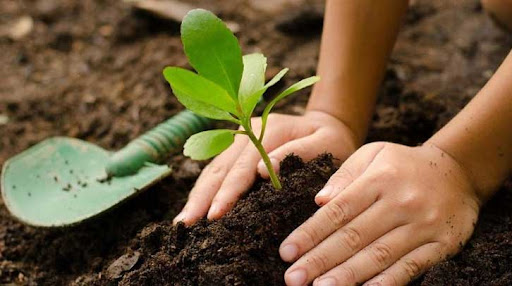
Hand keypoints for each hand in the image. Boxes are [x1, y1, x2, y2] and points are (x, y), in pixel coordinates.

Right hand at [173, 111, 358, 224]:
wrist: (327, 124)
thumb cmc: (331, 139)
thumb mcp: (326, 143)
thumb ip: (298, 153)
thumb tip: (263, 171)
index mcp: (268, 130)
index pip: (243, 166)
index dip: (228, 191)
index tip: (216, 214)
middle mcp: (247, 132)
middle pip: (220, 167)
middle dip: (203, 197)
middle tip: (187, 224)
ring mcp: (238, 139)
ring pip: (212, 169)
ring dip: (197, 195)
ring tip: (183, 221)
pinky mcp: (236, 149)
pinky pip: (216, 170)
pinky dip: (204, 190)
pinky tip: (194, 207)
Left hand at [280, 142, 480, 285]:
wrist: (458, 171)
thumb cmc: (404, 164)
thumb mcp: (373, 153)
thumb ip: (345, 175)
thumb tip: (319, 200)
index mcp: (379, 180)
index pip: (338, 211)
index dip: (310, 233)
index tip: (287, 252)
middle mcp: (400, 203)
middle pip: (353, 236)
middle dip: (320, 260)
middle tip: (293, 278)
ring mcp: (422, 225)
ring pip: (379, 255)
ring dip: (347, 275)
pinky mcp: (441, 244)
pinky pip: (410, 267)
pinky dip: (387, 282)